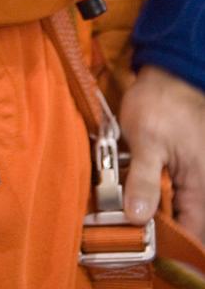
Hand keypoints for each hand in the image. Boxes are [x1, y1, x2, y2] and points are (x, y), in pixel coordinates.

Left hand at [120, 65, 204, 240]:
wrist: (169, 73)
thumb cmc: (160, 102)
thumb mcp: (145, 139)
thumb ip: (143, 180)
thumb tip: (137, 217)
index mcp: (200, 186)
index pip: (193, 236)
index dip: (170, 249)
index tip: (141, 249)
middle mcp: (203, 187)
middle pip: (185, 225)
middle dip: (157, 231)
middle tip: (126, 227)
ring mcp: (196, 179)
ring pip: (178, 209)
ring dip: (154, 212)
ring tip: (127, 208)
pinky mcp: (187, 170)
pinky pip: (174, 193)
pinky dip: (155, 196)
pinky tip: (135, 191)